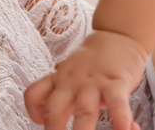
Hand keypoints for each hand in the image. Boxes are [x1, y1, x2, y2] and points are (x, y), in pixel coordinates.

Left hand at [24, 30, 147, 129]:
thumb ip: (65, 96)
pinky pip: (117, 104)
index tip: (40, 122)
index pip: (34, 94)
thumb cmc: (93, 60)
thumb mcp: (70, 72)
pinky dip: (121, 121)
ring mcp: (93, 83)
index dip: (33, 111)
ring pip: (84, 111)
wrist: (118, 34)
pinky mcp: (116, 82)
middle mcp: (72, 82)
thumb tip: (55, 119)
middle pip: (54, 110)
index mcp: (58, 79)